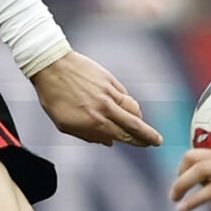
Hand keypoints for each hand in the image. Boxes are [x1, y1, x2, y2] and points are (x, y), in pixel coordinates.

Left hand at [31, 50, 160, 146]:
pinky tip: (126, 106)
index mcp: (94, 122)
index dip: (137, 142)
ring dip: (139, 118)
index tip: (147, 145)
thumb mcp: (64, 123)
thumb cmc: (53, 96)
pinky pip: (125, 95)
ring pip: (133, 108)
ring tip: (140, 123)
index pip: (123, 135)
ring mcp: (109, 93)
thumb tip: (109, 142)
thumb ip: (87, 135)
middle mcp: (105, 109)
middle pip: (135, 124)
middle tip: (158, 141)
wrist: (51, 65)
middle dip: (149, 135)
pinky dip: (128, 103)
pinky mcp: (110, 80)